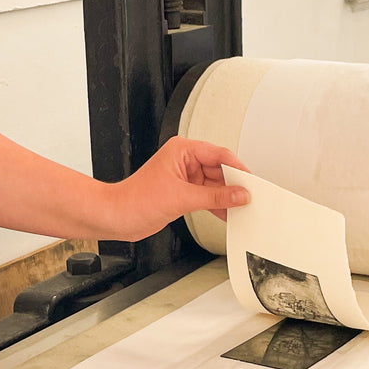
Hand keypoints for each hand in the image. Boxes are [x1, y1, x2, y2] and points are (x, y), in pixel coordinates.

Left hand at [111, 137, 249, 238]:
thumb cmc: (135, 200)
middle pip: (220, 169)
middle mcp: (184, 160)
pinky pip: (207, 196)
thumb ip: (215, 197)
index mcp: (182, 150)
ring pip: (215, 185)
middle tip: (249, 197)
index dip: (237, 168)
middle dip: (233, 185)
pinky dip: (217, 205)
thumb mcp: (182, 198)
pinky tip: (227, 213)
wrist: (116, 217)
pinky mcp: (183, 192)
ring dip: (226, 197)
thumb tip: (239, 194)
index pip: (219, 154)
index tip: (251, 181)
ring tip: (241, 208)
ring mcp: (184, 177)